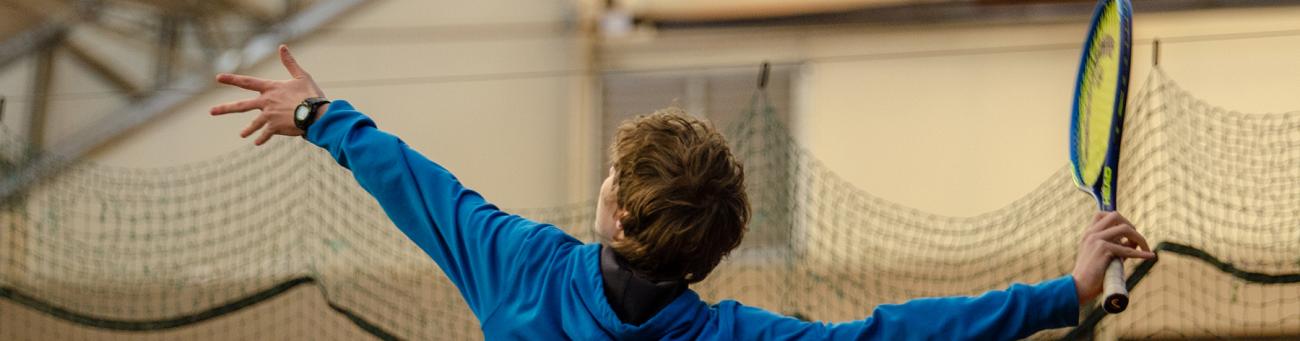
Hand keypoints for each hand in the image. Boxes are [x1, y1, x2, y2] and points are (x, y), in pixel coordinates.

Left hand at [209, 45, 324, 144]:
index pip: (247, 82)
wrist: (315, 114)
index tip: (218, 77)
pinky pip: (266, 134)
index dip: (232, 79)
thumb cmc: (310, 94)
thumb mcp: (301, 76)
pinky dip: (262, 138)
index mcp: (270, 89)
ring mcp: (269, 116)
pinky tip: (257, 142)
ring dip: (248, 129)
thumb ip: (289, 63)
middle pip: (241, 105)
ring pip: (254, 123)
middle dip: (225, 108)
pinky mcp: (275, 128)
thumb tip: (282, 47)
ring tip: (242, 134)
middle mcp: (266, 102)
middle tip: (211, 111)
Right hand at [1071, 211, 1154, 305]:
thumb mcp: (1102, 256)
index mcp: (1088, 233)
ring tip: (1145, 248)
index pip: (1102, 214)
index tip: (1128, 230)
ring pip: (1125, 229)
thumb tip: (1134, 241)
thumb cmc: (1091, 275)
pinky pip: (1128, 249)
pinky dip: (1141, 254)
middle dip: (1131, 225)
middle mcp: (1091, 233)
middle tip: (1138, 240)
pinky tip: (1150, 256)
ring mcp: (1096, 239)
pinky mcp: (1103, 249)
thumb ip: (1116, 246)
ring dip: (1139, 238)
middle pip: (1115, 216)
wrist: (1079, 287)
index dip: (1118, 219)